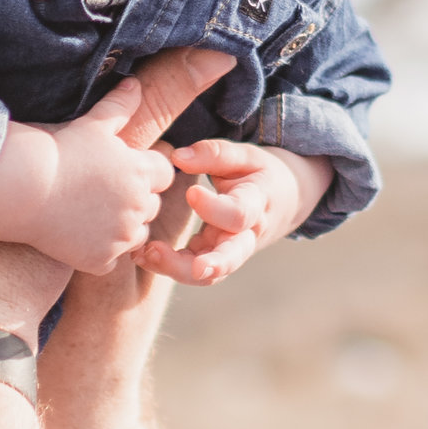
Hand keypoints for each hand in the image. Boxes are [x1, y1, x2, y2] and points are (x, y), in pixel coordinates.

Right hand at [28, 88, 193, 276]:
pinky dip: (99, 252)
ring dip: (122, 228)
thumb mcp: (93, 124)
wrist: (23, 187)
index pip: (164, 174)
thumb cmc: (59, 151)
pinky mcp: (100, 260)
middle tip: (102, 193)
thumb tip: (134, 83)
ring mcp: (119, 236)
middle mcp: (137, 206)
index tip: (121, 171)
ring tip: (91, 214)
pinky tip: (77, 235)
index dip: (145, 172)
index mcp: (141, 172)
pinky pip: (111, 260)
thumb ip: (120, 106)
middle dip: (135, 200)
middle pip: (152, 206)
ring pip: (136, 235)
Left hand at [154, 139, 321, 283]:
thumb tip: (177, 157)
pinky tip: (142, 254)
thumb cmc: (259, 173)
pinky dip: (168, 266)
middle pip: (231, 258)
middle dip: (212, 265)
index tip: (190, 193)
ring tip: (147, 255)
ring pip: (209, 274)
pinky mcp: (214, 258)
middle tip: (193, 268)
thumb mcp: (244, 156)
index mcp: (257, 205)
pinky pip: (194, 271)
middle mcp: (246, 235)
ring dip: (178, 270)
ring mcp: (230, 252)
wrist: (285, 199)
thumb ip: (213, 154)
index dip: (215, 208)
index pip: (239, 214)